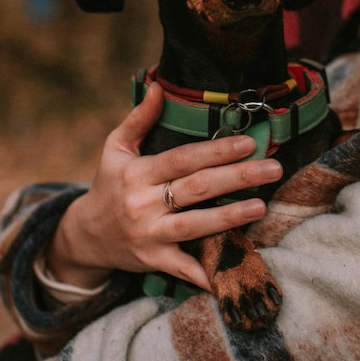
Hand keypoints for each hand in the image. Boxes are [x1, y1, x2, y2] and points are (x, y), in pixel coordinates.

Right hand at [45, 83, 282, 291]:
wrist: (86, 234)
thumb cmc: (108, 184)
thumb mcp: (115, 148)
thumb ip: (138, 118)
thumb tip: (158, 86)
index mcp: (137, 173)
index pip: (182, 159)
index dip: (216, 151)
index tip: (248, 143)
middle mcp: (142, 204)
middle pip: (197, 188)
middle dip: (237, 177)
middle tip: (273, 168)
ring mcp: (149, 235)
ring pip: (195, 226)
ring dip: (230, 218)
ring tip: (262, 206)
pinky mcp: (153, 260)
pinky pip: (183, 268)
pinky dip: (206, 274)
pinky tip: (233, 273)